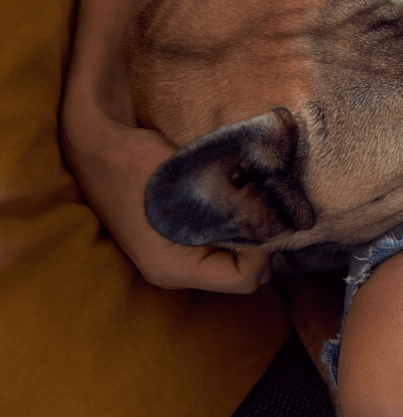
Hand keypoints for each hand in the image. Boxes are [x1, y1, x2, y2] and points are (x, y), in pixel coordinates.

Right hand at [61, 108, 272, 292]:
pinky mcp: (178, 241)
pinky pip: (221, 244)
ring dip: (249, 230)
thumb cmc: (136, 163)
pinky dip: (236, 225)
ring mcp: (176, 258)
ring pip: (236, 258)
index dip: (265, 249)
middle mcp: (175, 272)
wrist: (98, 147)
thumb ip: (232, 208)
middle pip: (244, 273)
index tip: (266, 213)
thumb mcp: (189, 184)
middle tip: (265, 204)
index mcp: (174, 268)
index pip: (245, 280)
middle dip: (261, 240)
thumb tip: (278, 218)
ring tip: (250, 198)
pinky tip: (237, 198)